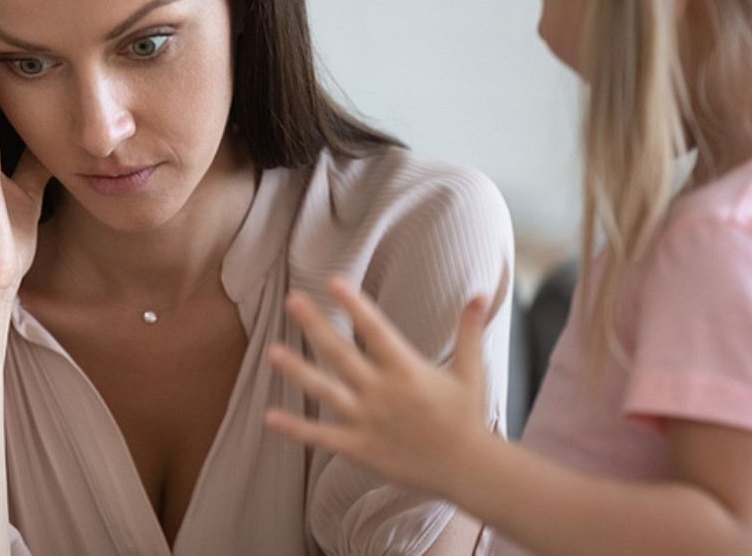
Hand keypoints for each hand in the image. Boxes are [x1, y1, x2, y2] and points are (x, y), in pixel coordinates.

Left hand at [265, 277, 494, 497]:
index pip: (375, 330)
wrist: (467, 470)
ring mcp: (367, 421)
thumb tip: (481, 294)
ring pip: (325, 391)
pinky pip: (322, 437)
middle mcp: (382, 392)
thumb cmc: (468, 417)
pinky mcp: (359, 448)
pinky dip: (296, 429)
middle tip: (292, 300)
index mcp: (406, 369)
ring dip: (297, 371)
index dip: (354, 305)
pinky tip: (270, 417)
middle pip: (341, 354)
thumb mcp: (472, 371)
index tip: (333, 281)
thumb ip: (470, 332)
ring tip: (271, 352)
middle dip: (315, 325)